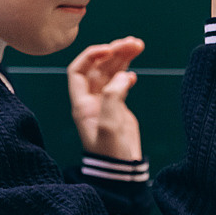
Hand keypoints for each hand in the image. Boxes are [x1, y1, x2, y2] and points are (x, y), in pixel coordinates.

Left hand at [68, 36, 144, 160]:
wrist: (121, 171)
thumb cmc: (111, 152)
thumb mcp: (109, 125)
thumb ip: (113, 97)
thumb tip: (124, 75)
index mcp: (82, 103)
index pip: (78, 71)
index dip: (91, 56)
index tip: (109, 49)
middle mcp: (92, 101)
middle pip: (98, 67)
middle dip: (114, 52)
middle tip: (132, 42)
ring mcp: (105, 103)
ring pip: (111, 72)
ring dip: (123, 57)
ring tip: (138, 45)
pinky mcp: (118, 108)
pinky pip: (120, 83)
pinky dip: (126, 73)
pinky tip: (134, 73)